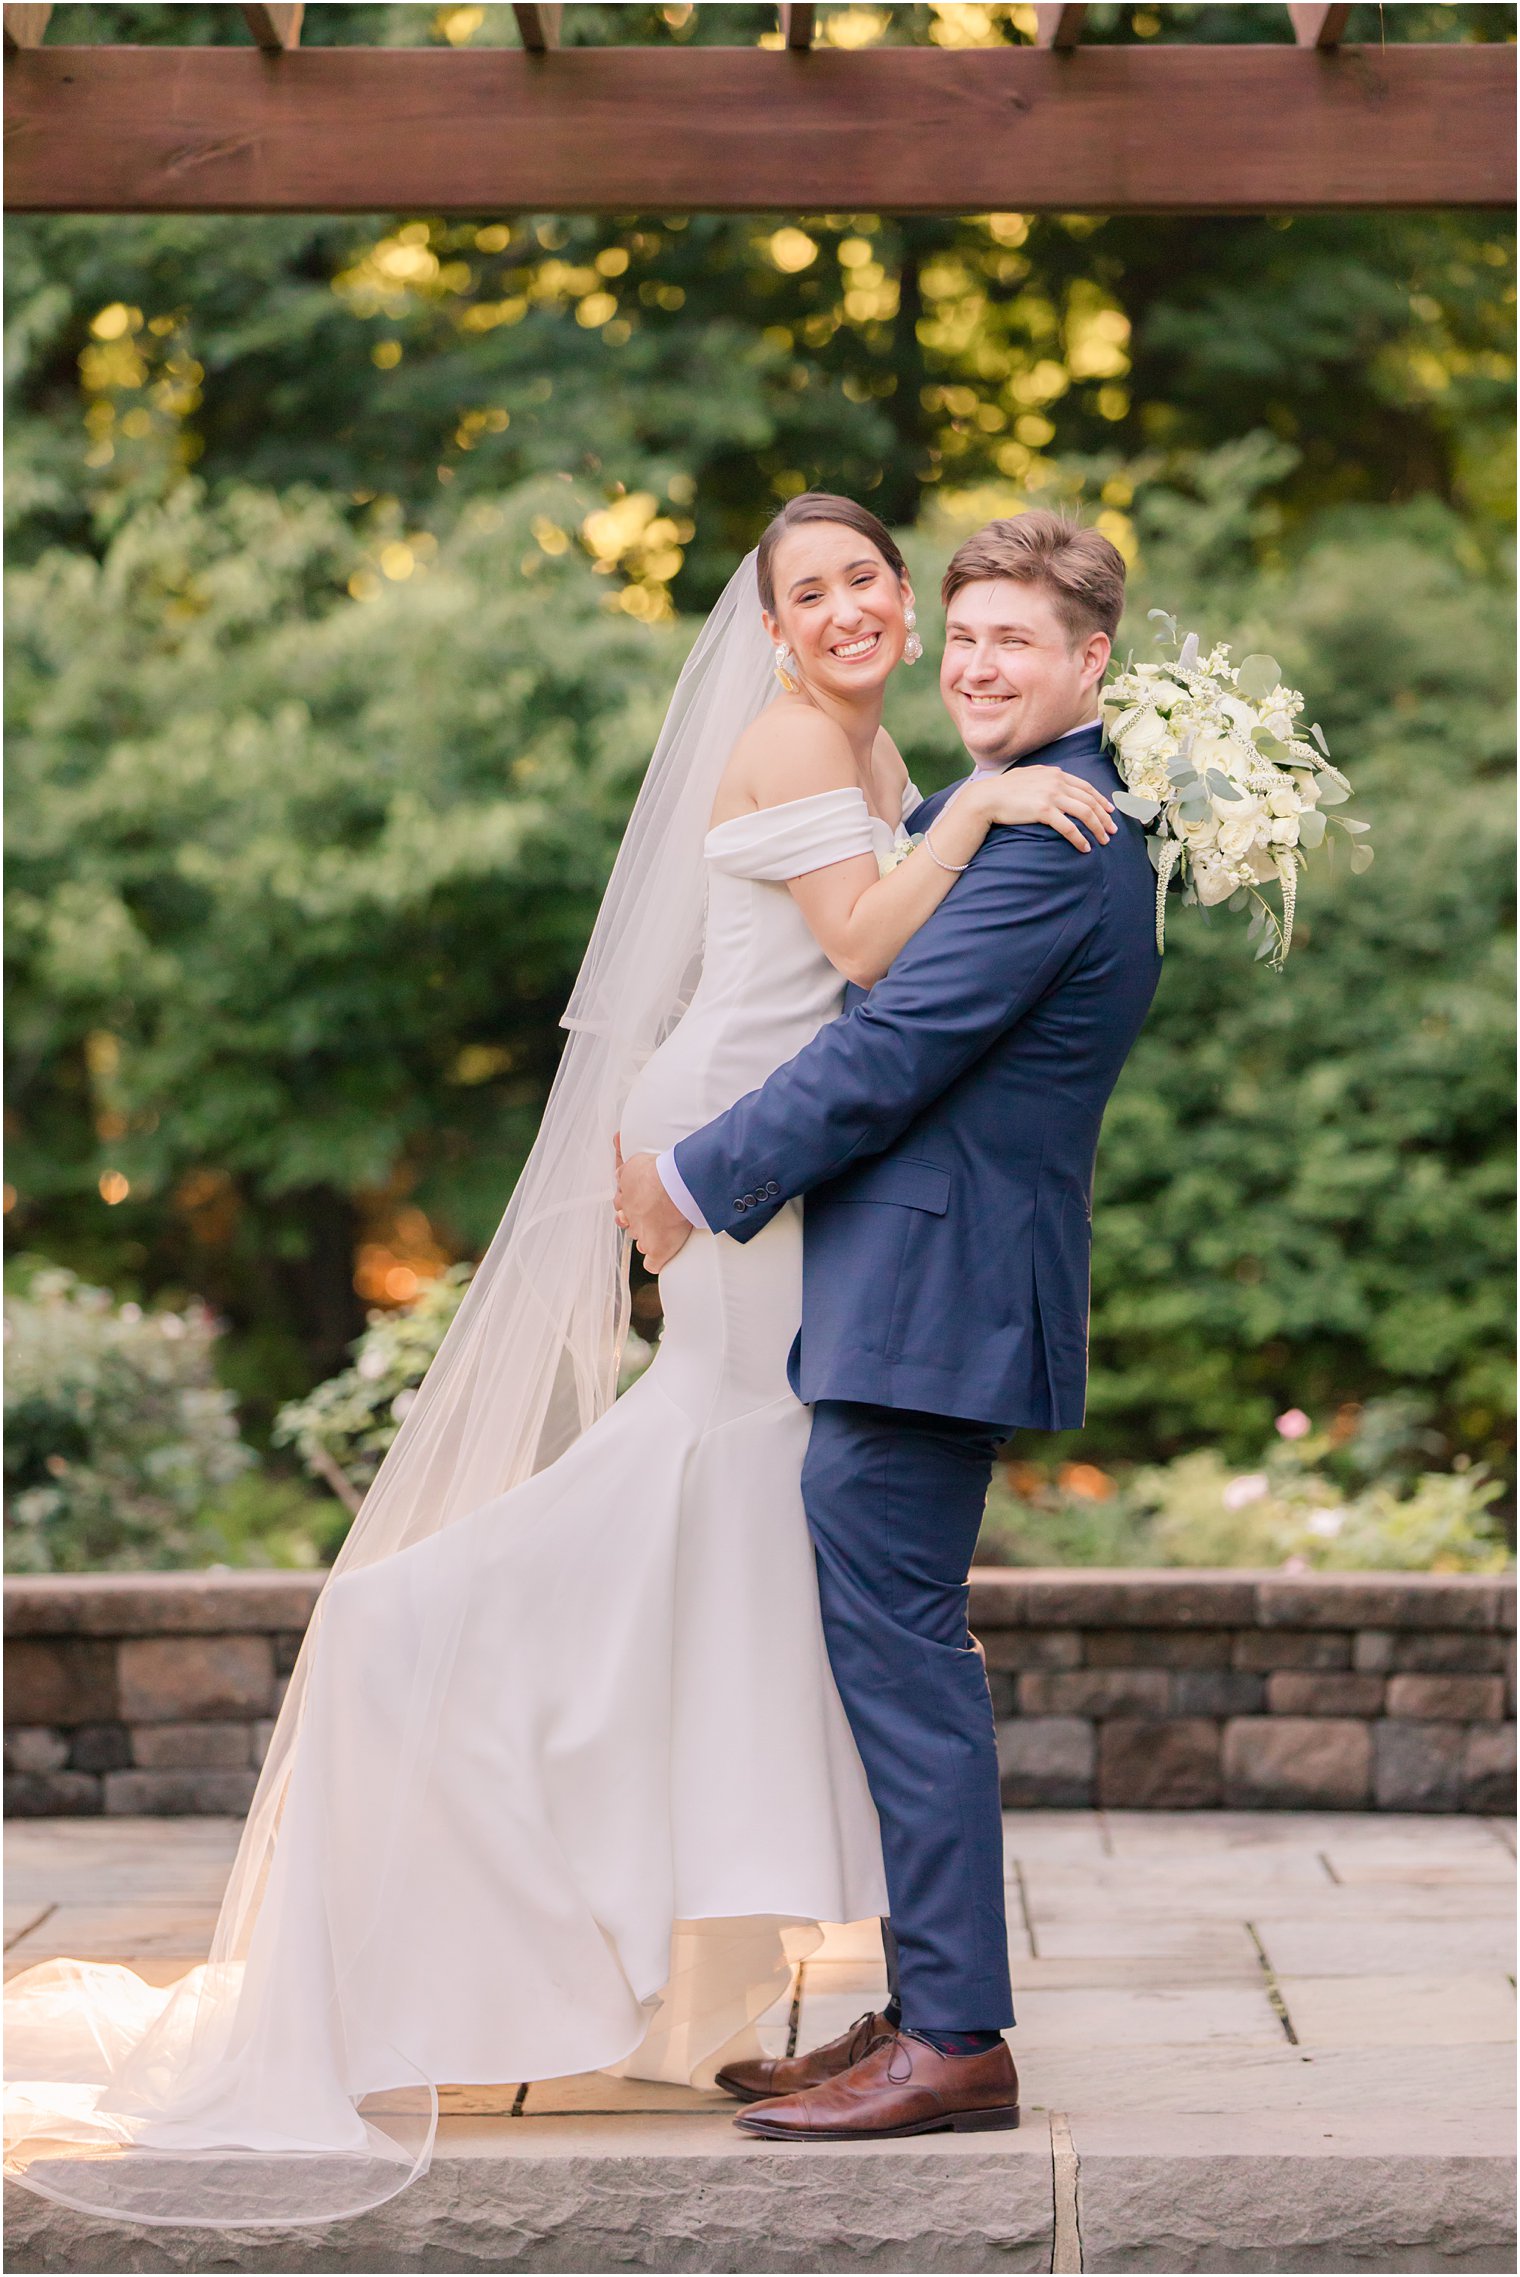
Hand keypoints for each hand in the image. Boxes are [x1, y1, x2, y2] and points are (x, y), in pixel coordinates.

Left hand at [615, 1148, 692, 1272]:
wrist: (676, 1187)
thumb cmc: (661, 1171)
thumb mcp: (636, 1158)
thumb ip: (624, 1154)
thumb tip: (616, 1139)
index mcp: (625, 1193)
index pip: (621, 1199)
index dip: (628, 1199)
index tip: (638, 1197)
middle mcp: (631, 1215)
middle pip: (626, 1220)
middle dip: (633, 1218)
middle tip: (646, 1215)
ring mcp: (643, 1234)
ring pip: (639, 1240)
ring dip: (646, 1238)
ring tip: (658, 1233)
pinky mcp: (658, 1250)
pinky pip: (652, 1263)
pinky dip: (656, 1261)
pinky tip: (661, 1258)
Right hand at [977, 765, 1114, 852]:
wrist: (987, 797)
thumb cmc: (1004, 789)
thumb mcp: (1029, 776)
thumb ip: (1045, 778)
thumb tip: (1055, 782)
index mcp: (1055, 773)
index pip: (1086, 787)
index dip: (1101, 800)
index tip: (1110, 811)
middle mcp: (1057, 782)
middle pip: (1089, 801)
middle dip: (1104, 817)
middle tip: (1112, 831)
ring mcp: (1051, 795)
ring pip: (1085, 813)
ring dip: (1097, 828)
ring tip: (1103, 841)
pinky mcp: (1043, 811)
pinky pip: (1069, 827)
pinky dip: (1080, 839)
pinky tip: (1084, 848)